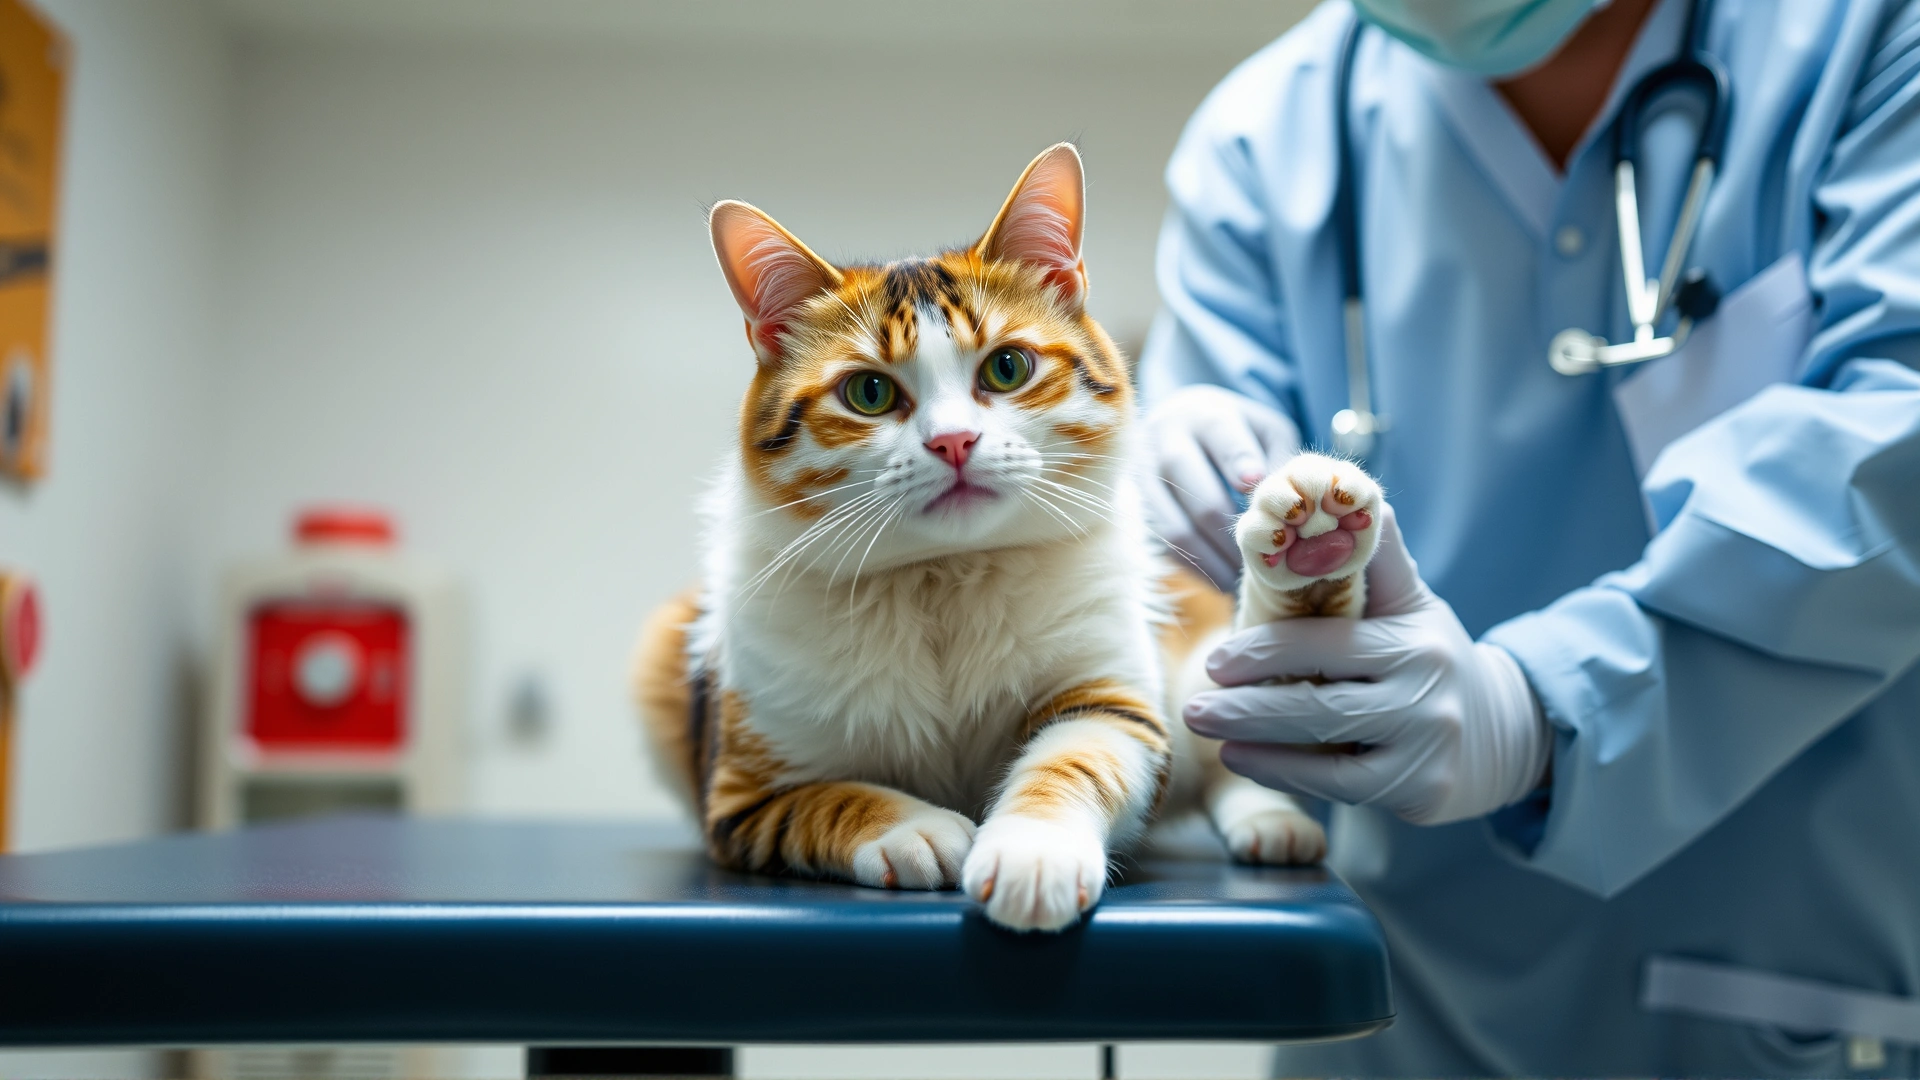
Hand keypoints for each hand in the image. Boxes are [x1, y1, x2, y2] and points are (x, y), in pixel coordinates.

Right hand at [1142, 385, 1300, 588]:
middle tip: (1263, 557)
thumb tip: (1283, 502)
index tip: (1254, 487)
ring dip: (1212, 559)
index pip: (1221, 435)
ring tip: (1242, 580)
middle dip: (1232, 532)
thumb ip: (1279, 457)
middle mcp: (1165, 442)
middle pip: (1197, 493)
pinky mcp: (1132, 506)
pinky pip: (1162, 544)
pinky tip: (1220, 579)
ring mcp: (1142, 476)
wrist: (1180, 424)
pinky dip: (1194, 567)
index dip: (1238, 462)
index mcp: (1204, 415)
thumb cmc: (1237, 432)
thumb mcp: (1265, 430)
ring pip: (1175, 528)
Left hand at [1183, 506, 1551, 824]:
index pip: (1326, 643)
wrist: (1501, 733)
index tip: (1216, 660)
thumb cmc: (1430, 658)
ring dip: (1254, 737)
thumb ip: (1373, 554)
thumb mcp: (1410, 601)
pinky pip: (1336, 785)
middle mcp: (1425, 691)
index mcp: (1413, 638)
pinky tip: (1239, 759)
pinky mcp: (1420, 790)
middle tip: (1194, 702)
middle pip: (1319, 700)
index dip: (1265, 652)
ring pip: (1324, 742)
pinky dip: (1283, 772)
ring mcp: (1425, 745)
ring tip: (1204, 726)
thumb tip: (1339, 487)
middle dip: (1247, 703)